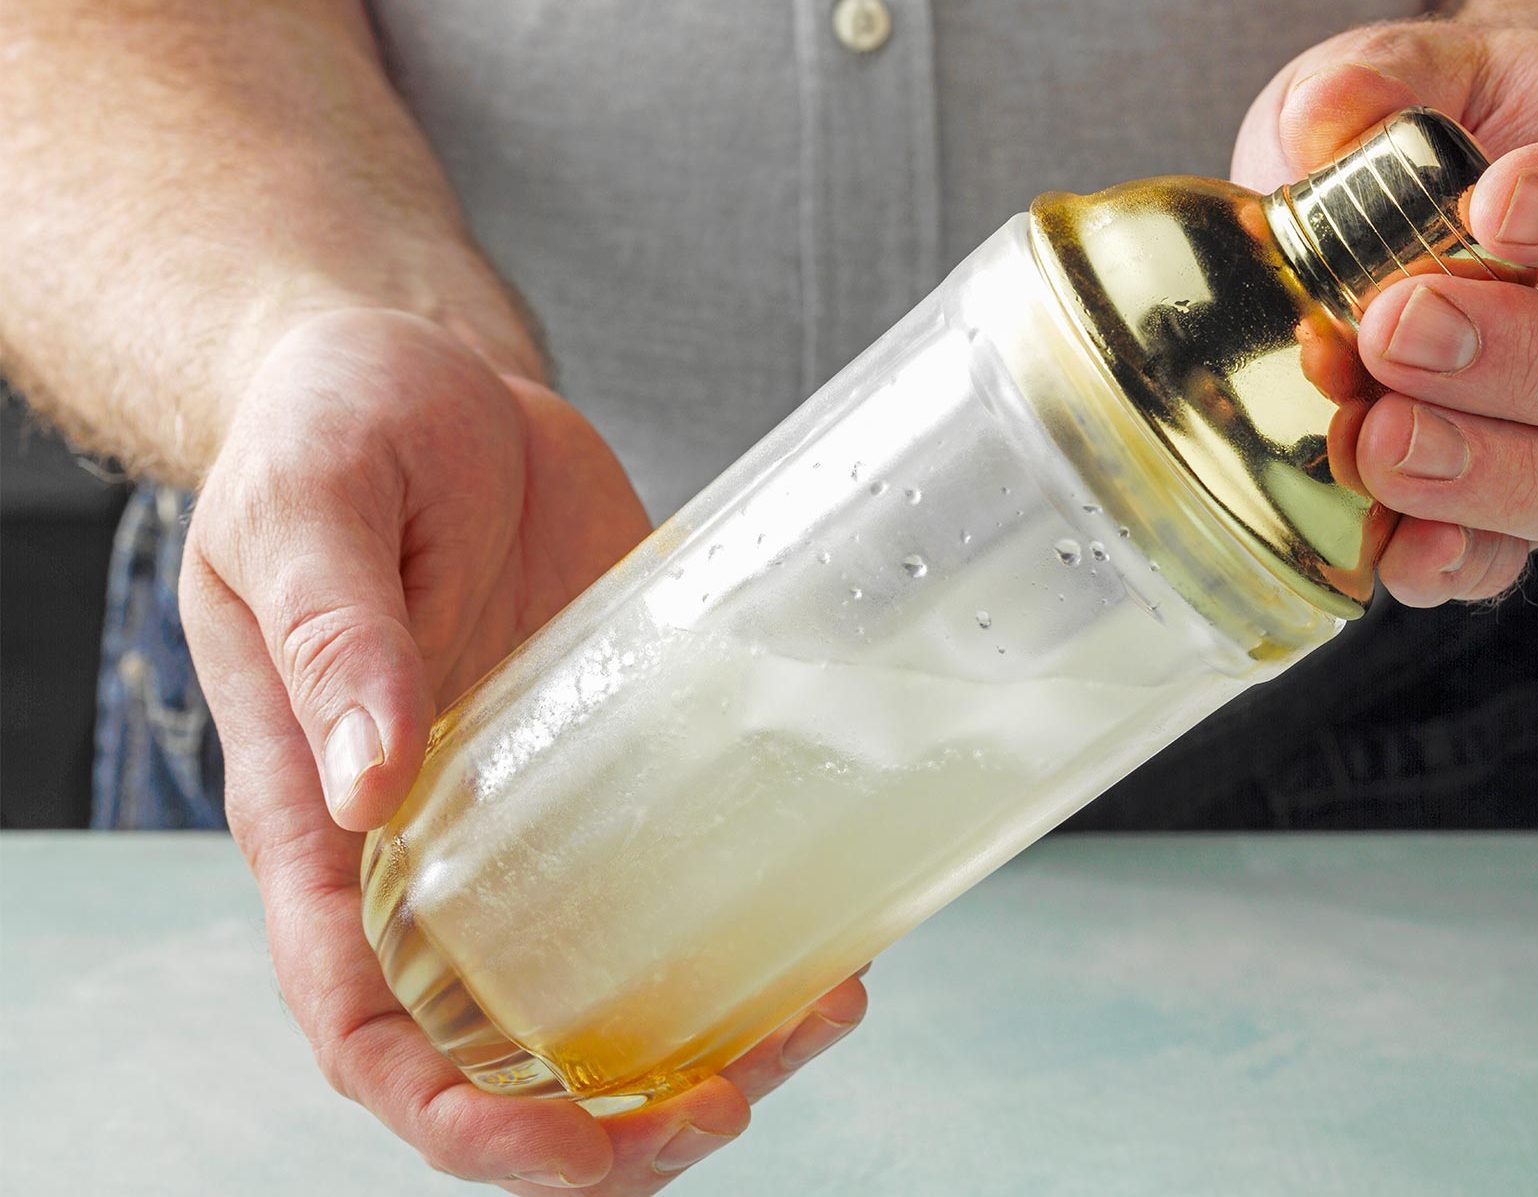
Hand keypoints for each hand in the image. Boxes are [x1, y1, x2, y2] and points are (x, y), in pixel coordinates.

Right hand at [178, 309, 868, 1191]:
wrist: (424, 372)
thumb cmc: (328, 431)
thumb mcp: (306, 511)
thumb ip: (332, 641)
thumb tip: (364, 789)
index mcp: (318, 824)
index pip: (362, 1026)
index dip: (455, 1119)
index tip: (571, 1151)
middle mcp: (428, 846)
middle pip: (499, 1045)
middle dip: (606, 1119)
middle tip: (727, 1104)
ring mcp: (527, 808)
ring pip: (601, 979)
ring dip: (699, 1038)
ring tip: (813, 1020)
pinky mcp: (613, 750)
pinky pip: (673, 868)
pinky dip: (744, 925)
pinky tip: (828, 934)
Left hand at [1233, 21, 1537, 604]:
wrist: (1471, 213)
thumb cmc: (1472, 141)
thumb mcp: (1435, 77)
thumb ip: (1388, 80)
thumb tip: (1329, 118)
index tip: (1497, 203)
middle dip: (1523, 365)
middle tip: (1401, 332)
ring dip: (1487, 478)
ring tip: (1381, 442)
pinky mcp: (1527, 509)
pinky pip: (1519, 562)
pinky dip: (1456, 563)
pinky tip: (1392, 544)